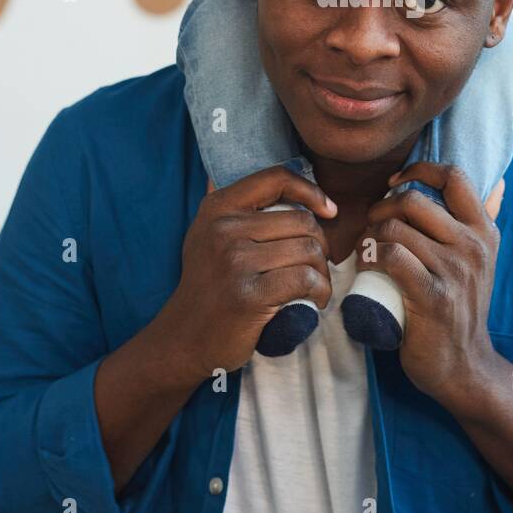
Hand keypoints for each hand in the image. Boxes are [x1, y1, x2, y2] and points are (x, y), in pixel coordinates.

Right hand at [162, 166, 337, 380]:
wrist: (183, 337)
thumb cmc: (208, 285)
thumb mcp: (207, 235)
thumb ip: (234, 206)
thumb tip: (276, 175)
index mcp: (218, 208)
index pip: (276, 178)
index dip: (311, 191)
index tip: (329, 211)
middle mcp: (224, 229)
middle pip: (302, 221)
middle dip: (320, 245)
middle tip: (316, 266)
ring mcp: (236, 261)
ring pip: (308, 251)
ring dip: (322, 273)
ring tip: (314, 286)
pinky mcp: (249, 294)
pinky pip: (305, 279)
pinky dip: (320, 291)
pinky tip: (315, 300)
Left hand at [358, 162, 501, 407]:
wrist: (464, 365)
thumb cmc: (462, 308)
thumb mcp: (482, 262)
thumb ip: (485, 223)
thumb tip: (498, 183)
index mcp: (485, 231)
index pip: (453, 176)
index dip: (419, 170)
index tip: (395, 184)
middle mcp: (474, 246)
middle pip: (413, 200)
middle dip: (381, 209)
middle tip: (372, 228)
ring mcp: (455, 271)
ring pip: (396, 229)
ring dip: (370, 236)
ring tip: (366, 250)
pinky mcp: (433, 297)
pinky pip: (392, 257)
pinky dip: (370, 255)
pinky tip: (365, 264)